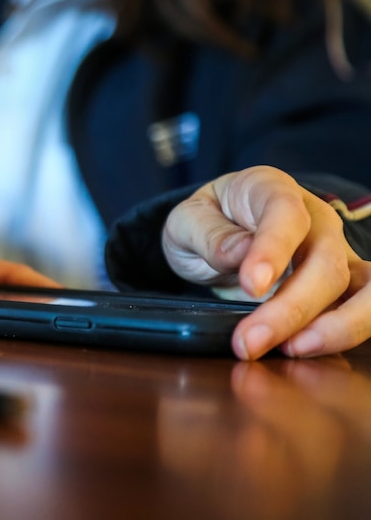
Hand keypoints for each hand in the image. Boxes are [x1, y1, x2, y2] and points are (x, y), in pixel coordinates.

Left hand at [162, 166, 370, 359]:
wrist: (219, 230)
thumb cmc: (206, 221)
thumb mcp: (186, 221)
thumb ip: (209, 234)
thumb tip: (239, 253)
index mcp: (271, 190)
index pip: (285, 215)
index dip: (273, 250)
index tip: (252, 284)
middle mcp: (315, 219)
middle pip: (325, 263)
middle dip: (290, 309)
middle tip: (249, 343)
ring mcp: (336, 252)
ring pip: (361, 289)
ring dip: (333, 327)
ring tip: (291, 350)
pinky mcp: (344, 286)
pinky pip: (363, 310)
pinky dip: (344, 334)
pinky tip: (307, 350)